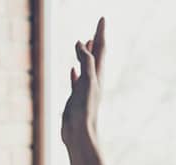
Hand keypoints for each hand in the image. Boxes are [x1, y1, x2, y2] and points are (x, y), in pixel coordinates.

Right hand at [60, 17, 110, 164]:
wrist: (80, 135)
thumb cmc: (86, 110)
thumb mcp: (88, 80)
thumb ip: (86, 60)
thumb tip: (81, 43)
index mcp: (98, 75)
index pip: (101, 49)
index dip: (101, 33)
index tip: (102, 18)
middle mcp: (93, 81)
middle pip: (96, 55)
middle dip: (97, 40)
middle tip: (97, 27)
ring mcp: (84, 90)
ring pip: (86, 67)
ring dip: (86, 54)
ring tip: (85, 43)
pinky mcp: (76, 99)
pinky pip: (76, 82)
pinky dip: (75, 73)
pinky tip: (72, 70)